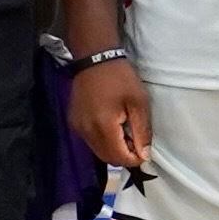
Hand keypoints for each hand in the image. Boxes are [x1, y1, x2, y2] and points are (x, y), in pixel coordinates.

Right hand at [70, 54, 154, 173]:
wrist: (94, 59)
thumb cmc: (121, 78)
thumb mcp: (139, 103)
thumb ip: (142, 131)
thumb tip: (144, 155)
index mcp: (103, 126)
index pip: (119, 157)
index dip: (134, 160)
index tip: (144, 151)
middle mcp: (86, 130)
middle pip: (107, 158)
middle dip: (123, 156)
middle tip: (135, 142)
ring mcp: (78, 127)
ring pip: (97, 151)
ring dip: (113, 149)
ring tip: (124, 133)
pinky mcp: (74, 122)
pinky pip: (90, 141)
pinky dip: (102, 141)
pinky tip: (111, 126)